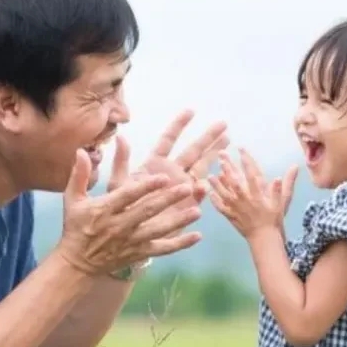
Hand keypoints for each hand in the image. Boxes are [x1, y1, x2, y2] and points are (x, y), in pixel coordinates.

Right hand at [56, 149, 202, 275]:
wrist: (78, 262)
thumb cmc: (76, 226)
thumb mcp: (73, 199)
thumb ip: (79, 174)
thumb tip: (82, 151)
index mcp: (104, 210)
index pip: (128, 196)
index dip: (145, 187)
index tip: (162, 177)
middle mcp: (119, 226)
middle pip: (147, 211)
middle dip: (168, 200)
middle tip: (187, 188)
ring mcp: (131, 241)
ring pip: (158, 230)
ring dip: (178, 222)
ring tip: (197, 212)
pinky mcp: (139, 253)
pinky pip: (163, 249)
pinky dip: (180, 244)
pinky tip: (197, 236)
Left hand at [106, 110, 229, 234]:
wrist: (130, 235)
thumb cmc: (120, 210)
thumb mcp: (118, 185)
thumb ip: (121, 162)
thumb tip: (121, 138)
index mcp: (154, 165)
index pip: (168, 140)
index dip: (179, 125)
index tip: (191, 111)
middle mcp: (171, 173)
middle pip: (192, 150)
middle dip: (207, 137)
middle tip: (223, 124)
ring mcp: (182, 188)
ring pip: (202, 167)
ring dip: (215, 155)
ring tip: (228, 141)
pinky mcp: (188, 204)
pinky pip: (201, 193)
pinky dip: (206, 186)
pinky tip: (212, 180)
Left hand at [208, 149, 297, 238]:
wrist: (264, 238)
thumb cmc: (275, 219)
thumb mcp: (284, 201)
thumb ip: (286, 184)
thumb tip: (293, 167)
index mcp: (257, 192)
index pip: (251, 172)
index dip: (246, 159)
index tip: (241, 149)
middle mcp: (244, 198)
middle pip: (234, 179)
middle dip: (227, 166)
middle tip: (221, 155)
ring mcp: (235, 207)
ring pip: (224, 192)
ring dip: (217, 183)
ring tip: (210, 174)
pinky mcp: (230, 216)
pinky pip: (220, 207)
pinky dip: (214, 200)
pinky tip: (210, 194)